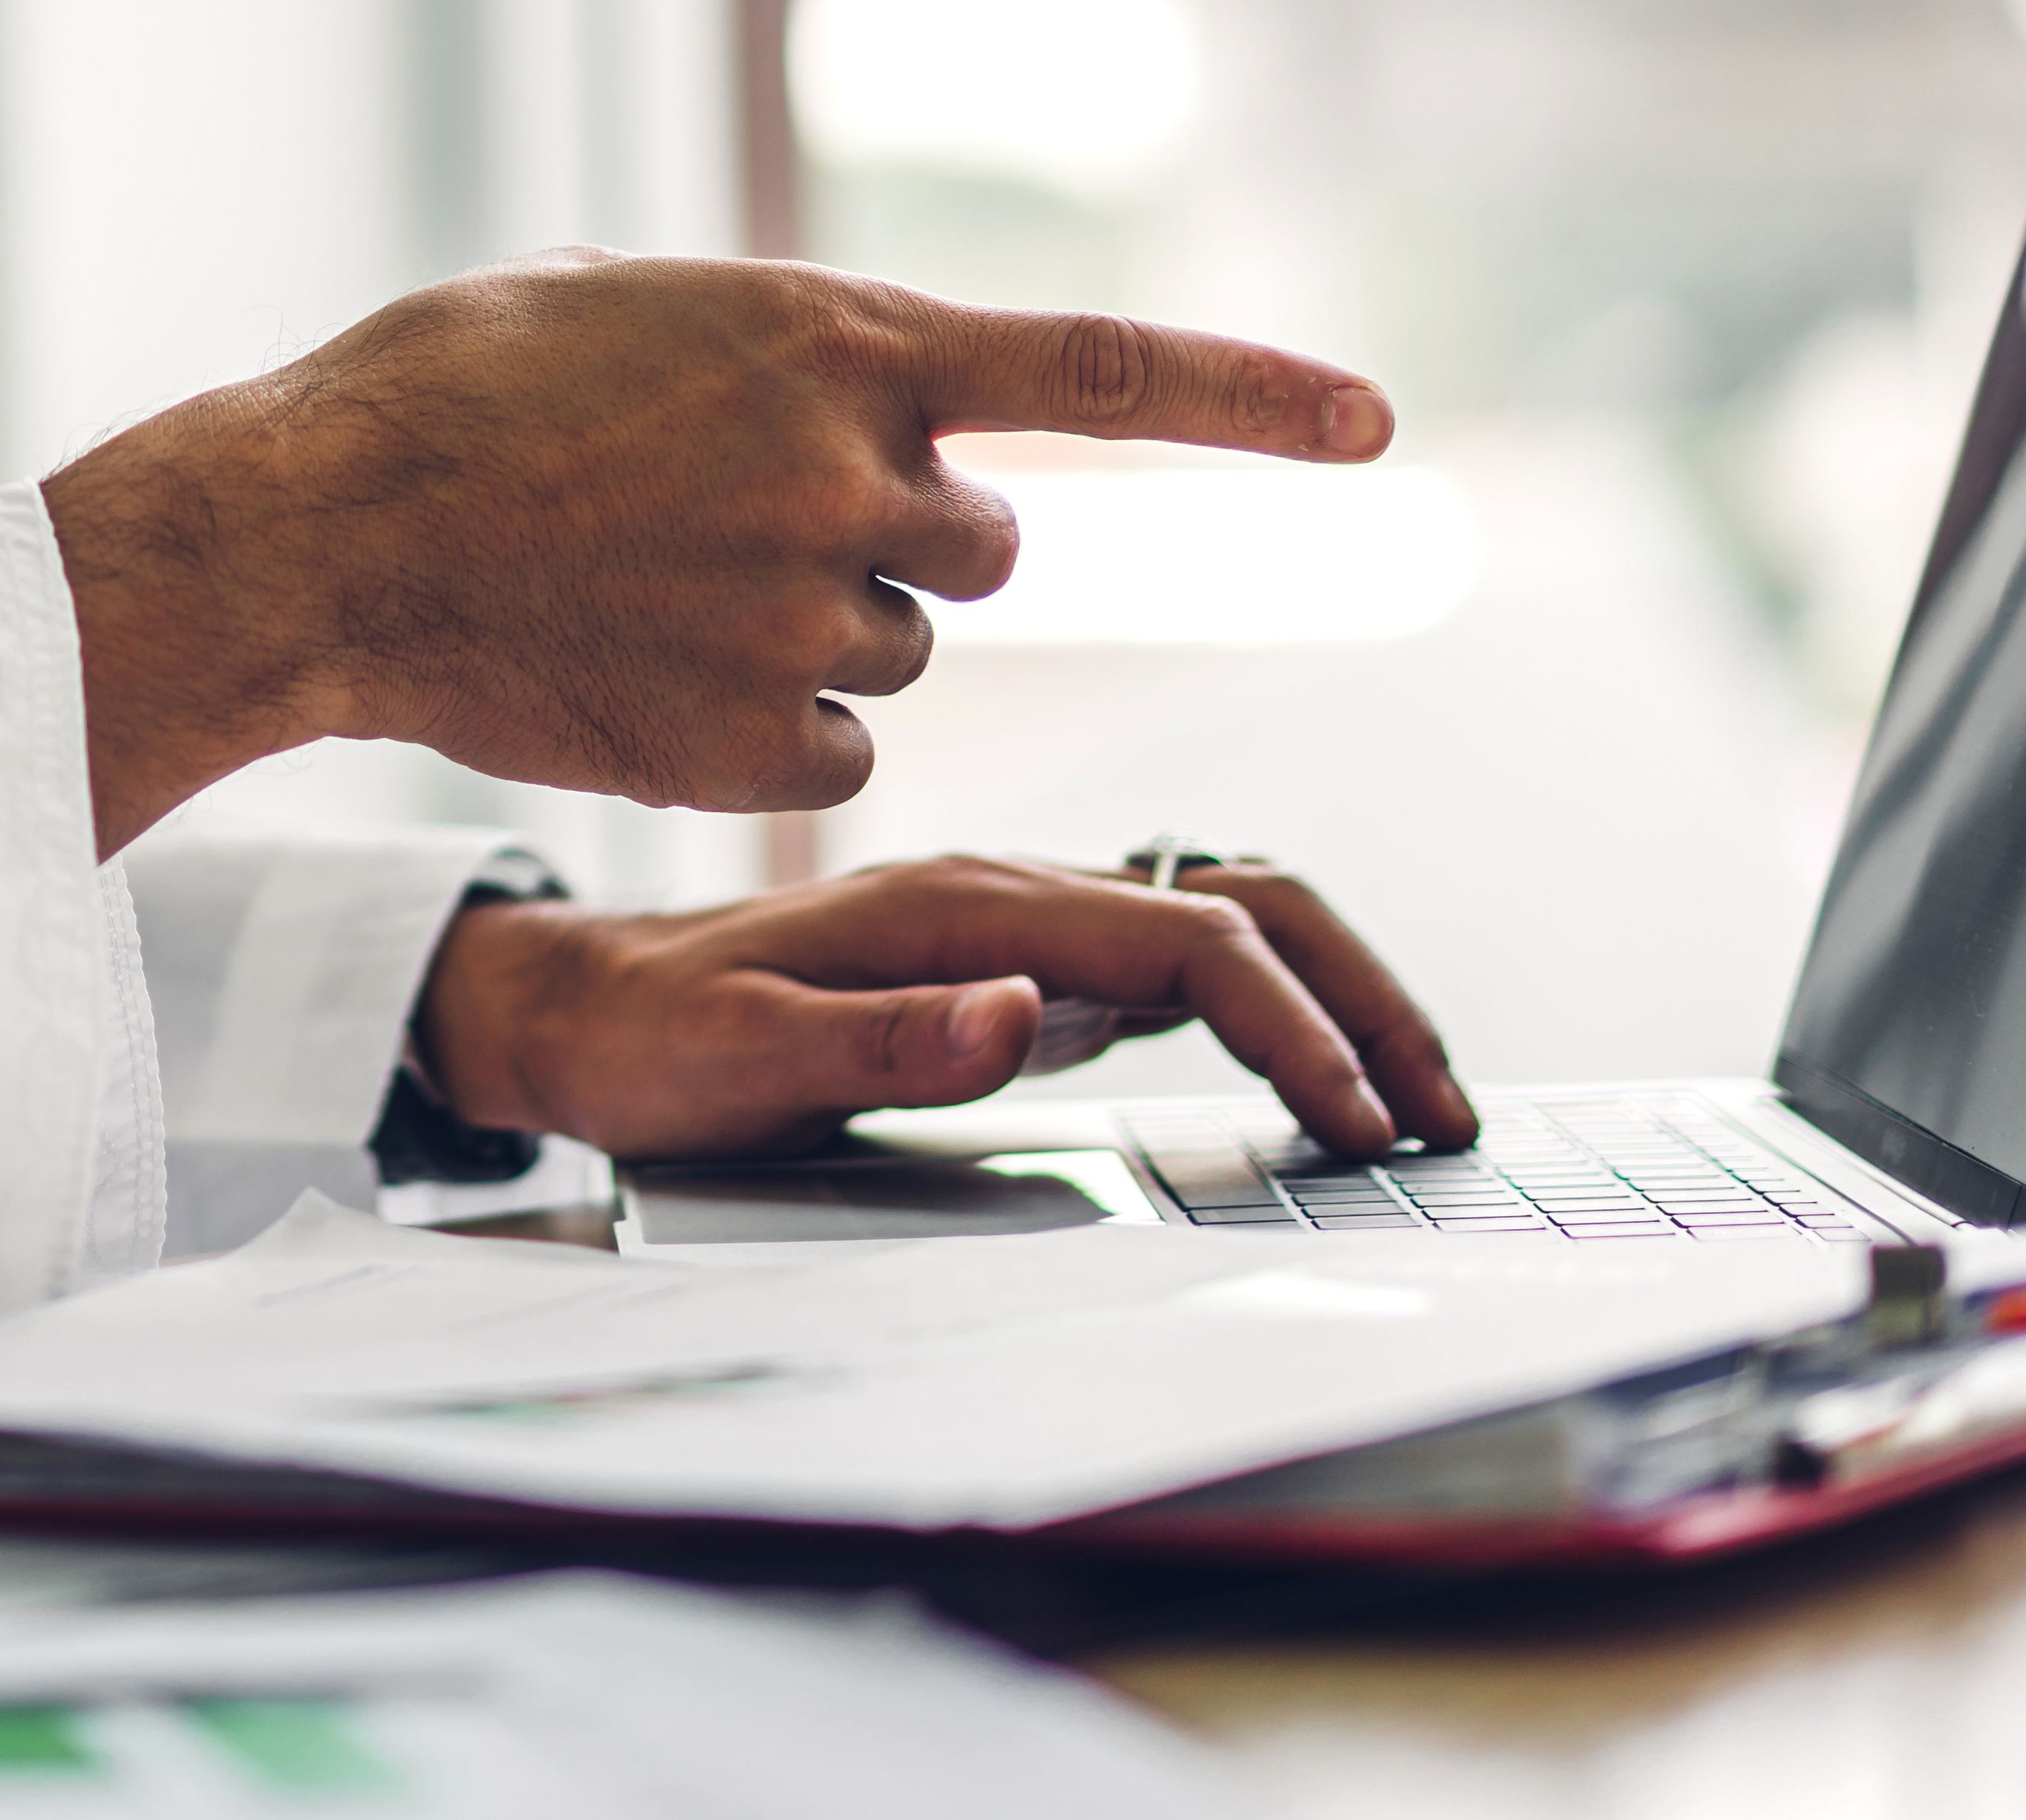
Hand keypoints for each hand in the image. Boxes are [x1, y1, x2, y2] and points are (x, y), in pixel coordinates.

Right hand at [43, 250, 1389, 852]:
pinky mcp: (752, 742)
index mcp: (837, 341)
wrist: (320, 532)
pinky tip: (640, 685)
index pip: (1101, 372)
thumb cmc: (449, 394)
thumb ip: (786, 349)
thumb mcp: (637, 305)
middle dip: (893, 544)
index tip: (1376, 425)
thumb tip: (868, 392)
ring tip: (642, 598)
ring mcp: (805, 613)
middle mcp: (851, 474)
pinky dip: (758, 740)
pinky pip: (835, 761)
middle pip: (978, 549)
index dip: (1252, 399)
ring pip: (895, 655)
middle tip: (737, 529)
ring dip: (804, 637)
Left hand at [413, 853, 1473, 1160]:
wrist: (582, 1005)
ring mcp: (1028, 928)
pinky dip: (1274, 1013)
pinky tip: (1310, 1081)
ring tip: (1412, 1102)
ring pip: (1233, 927)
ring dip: (1337, 1001)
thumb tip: (1022, 1021)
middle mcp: (1017, 897)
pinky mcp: (1024, 969)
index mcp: (970, 908)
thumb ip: (876, 1040)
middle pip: (1249, 909)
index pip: (1191, 948)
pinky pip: (1184, 967)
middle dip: (1364, 1001)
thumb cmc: (650, 1040)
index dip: (1295, 1031)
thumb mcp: (735, 1058)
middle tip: (1443, 1115)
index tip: (1358, 1127)